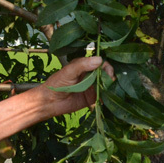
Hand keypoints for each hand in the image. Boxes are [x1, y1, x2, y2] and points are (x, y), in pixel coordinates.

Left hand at [0, 56, 114, 149]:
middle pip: (105, 73)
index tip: (109, 73)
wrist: (49, 102)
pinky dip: (107, 98)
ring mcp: (92, 87)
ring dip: (111, 87)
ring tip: (114, 91)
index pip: (100, 62)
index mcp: (84, 65)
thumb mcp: (68, 72)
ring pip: (106, 85)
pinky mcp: (92, 98)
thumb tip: (99, 59)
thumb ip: (82, 65)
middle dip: (111, 77)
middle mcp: (90, 75)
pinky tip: (110, 99)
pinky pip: (103, 97)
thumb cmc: (56, 83)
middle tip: (113, 83)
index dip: (106, 66)